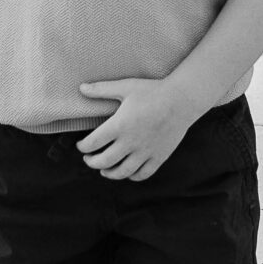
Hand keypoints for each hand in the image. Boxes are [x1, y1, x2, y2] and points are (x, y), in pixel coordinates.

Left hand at [76, 77, 199, 182]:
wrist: (182, 100)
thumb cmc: (152, 91)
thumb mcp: (125, 87)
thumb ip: (102, 89)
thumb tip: (81, 88)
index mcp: (119, 125)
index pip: (92, 143)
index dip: (83, 147)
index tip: (80, 145)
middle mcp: (131, 142)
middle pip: (103, 161)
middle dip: (91, 162)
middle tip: (88, 158)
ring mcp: (145, 152)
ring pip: (122, 172)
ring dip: (109, 173)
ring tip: (104, 170)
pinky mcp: (158, 157)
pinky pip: (142, 174)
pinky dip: (132, 176)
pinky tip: (127, 171)